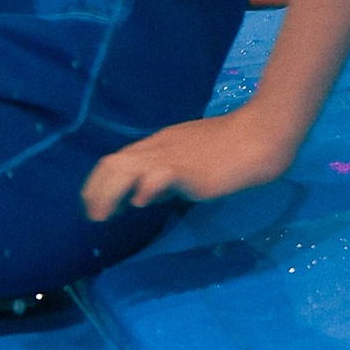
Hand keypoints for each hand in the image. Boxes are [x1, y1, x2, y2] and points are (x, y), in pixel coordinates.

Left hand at [81, 108, 289, 220]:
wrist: (259, 134)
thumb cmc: (230, 147)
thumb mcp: (189, 161)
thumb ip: (165, 177)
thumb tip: (142, 196)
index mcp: (158, 146)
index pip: (118, 159)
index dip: (100, 181)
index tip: (92, 202)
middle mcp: (159, 148)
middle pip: (114, 162)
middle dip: (96, 189)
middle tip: (91, 215)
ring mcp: (173, 157)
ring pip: (128, 167)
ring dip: (110, 192)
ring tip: (101, 215)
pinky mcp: (191, 169)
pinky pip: (161, 174)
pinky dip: (146, 187)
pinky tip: (139, 202)